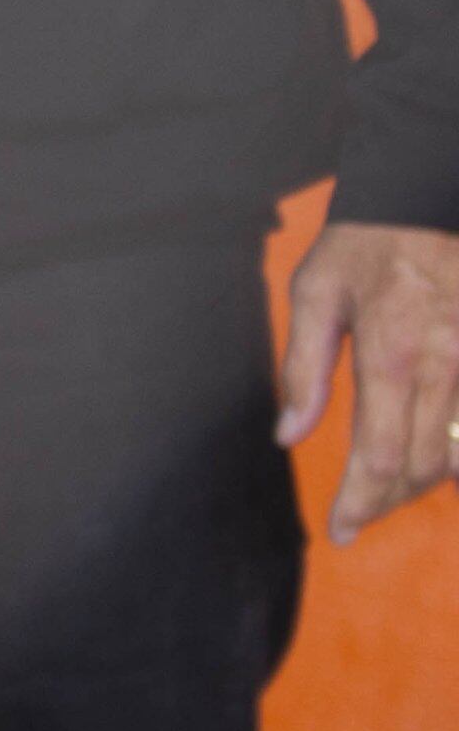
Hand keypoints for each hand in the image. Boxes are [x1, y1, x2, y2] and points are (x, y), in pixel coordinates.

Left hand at [279, 217, 458, 545]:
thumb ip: (304, 368)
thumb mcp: (314, 293)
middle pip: (425, 466)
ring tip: (386, 488)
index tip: (340, 530)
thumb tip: (288, 435)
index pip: (379, 454)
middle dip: (388, 498)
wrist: (428, 200)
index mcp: (392, 355)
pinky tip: (433, 458)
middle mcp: (447, 368)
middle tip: (358, 513)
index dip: (361, 502)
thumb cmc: (364, 248)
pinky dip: (458, 454)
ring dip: (426, 481)